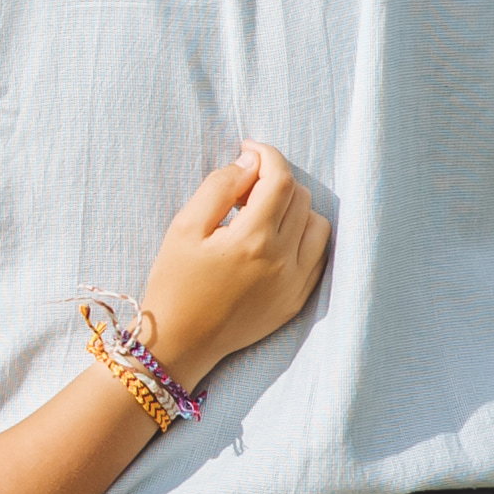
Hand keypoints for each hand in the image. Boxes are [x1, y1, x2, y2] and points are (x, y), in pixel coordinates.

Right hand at [133, 143, 325, 381]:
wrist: (182, 342)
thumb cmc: (175, 282)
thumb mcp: (183, 228)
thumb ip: (218, 188)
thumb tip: (250, 164)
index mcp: (252, 240)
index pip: (280, 180)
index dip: (267, 156)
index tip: (248, 151)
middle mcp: (282, 261)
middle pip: (300, 198)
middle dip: (274, 181)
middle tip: (243, 190)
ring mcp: (295, 283)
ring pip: (317, 224)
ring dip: (294, 208)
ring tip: (261, 215)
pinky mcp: (298, 299)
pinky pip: (318, 254)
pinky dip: (303, 236)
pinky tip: (275, 239)